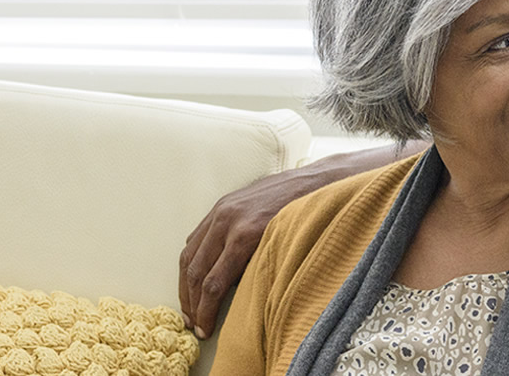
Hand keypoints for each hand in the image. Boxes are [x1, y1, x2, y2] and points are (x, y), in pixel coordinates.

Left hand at [176, 141, 421, 336]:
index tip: (189, 308)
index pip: (190, 254)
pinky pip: (221, 276)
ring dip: (198, 305)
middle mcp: (220, 216)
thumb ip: (241, 236)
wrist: (323, 182)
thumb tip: (230, 273)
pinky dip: (213, 299)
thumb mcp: (260, 213)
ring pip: (202, 276)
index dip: (185, 284)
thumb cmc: (297, 202)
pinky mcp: (246, 234)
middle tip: (192, 325)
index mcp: (221, 212)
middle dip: (188, 300)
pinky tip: (215, 315)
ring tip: (202, 327)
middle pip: (190, 266)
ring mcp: (232, 225)